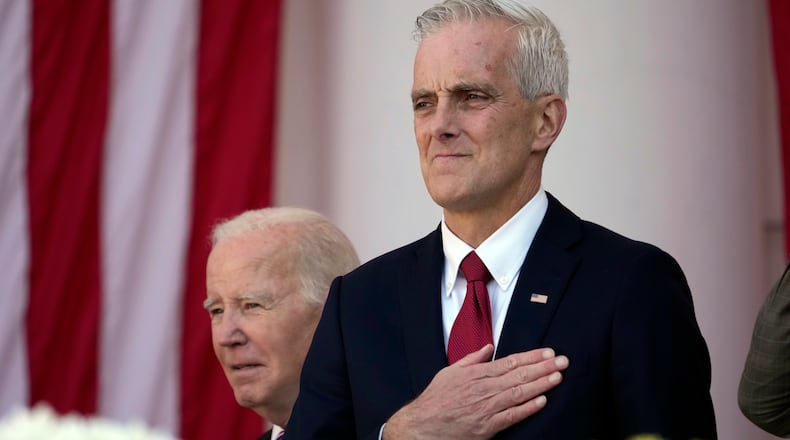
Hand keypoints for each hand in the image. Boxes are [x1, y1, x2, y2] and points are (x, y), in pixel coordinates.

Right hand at [382, 345, 568, 439]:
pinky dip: (527, 408)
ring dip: (540, 384)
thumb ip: (472, 359)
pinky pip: (511, 416)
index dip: (531, 357)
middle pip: (518, 375)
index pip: (509, 362)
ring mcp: (486, 408)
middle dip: (542, 367)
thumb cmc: (435, 400)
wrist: (422, 425)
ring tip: (558, 377)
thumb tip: (488, 348)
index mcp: (475, 374)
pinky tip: (542, 400)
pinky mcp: (487, 426)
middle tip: (562, 361)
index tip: (547, 352)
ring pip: (518, 393)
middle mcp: (483, 389)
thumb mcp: (450, 372)